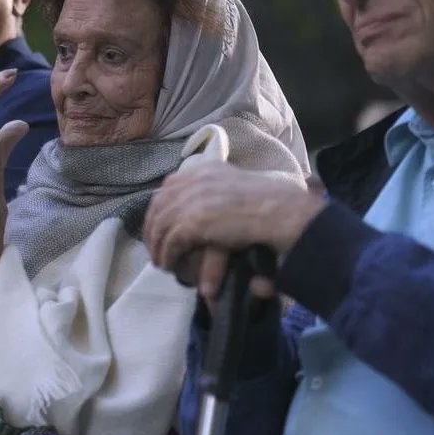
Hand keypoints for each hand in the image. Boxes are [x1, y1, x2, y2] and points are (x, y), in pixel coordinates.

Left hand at [145, 162, 324, 294]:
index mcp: (205, 169)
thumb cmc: (270, 201)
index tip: (158, 223)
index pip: (169, 186)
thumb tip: (207, 205)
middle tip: (154, 246)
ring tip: (160, 261)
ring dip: (157, 245)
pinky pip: (171, 241)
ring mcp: (192, 200)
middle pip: (160, 204)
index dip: (161, 206)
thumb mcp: (238, 186)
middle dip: (153, 227)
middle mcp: (194, 180)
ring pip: (161, 224)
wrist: (280, 211)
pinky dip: (166, 254)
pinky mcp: (193, 222)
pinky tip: (168, 264)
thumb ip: (219, 190)